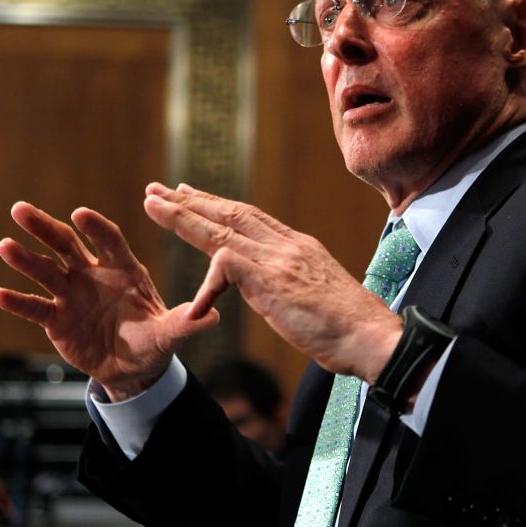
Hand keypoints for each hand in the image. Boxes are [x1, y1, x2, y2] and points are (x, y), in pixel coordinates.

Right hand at [0, 202, 218, 400]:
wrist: (133, 368)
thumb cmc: (154, 341)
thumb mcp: (170, 334)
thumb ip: (185, 323)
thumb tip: (213, 316)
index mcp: (124, 269)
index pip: (109, 241)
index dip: (96, 228)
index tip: (80, 215)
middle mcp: (93, 274)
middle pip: (67, 245)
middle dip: (45, 227)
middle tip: (21, 210)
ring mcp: (71, 294)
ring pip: (45, 271)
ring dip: (25, 259)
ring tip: (5, 246)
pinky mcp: (56, 318)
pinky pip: (35, 307)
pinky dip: (18, 301)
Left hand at [143, 183, 402, 382]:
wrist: (372, 336)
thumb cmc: (353, 327)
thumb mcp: (319, 295)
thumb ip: (295, 285)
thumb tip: (282, 291)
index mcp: (300, 247)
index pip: (252, 218)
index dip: (219, 206)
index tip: (194, 196)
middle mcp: (288, 245)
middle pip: (232, 214)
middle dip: (192, 201)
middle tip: (159, 190)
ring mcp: (279, 260)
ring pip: (222, 229)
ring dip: (183, 216)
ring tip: (153, 203)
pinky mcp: (271, 280)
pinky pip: (225, 265)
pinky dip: (206, 281)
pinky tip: (194, 299)